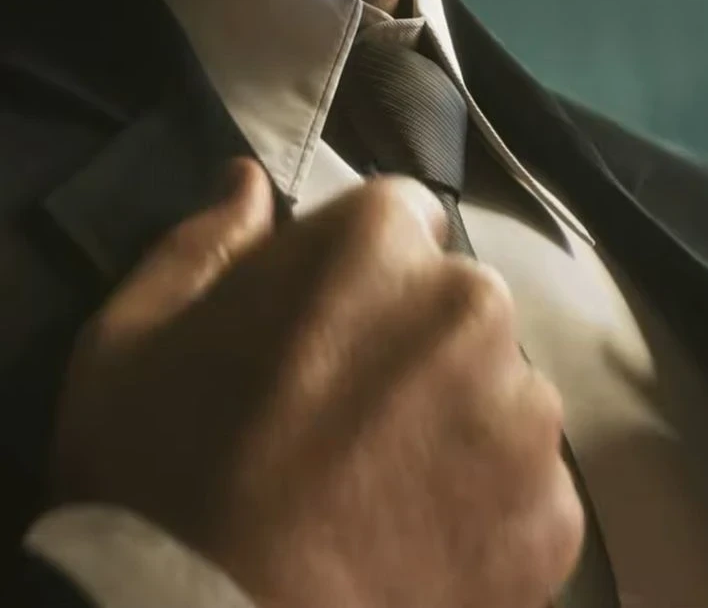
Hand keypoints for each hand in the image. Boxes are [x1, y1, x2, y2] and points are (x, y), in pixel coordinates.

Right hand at [52, 159, 582, 607]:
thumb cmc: (165, 479)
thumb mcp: (134, 342)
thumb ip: (206, 245)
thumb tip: (250, 182)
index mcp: (377, 247)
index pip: (402, 220)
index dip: (364, 273)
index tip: (330, 329)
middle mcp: (473, 310)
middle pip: (459, 309)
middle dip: (417, 346)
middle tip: (352, 424)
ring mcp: (527, 415)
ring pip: (503, 397)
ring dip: (461, 426)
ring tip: (389, 492)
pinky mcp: (555, 511)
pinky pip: (529, 490)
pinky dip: (491, 510)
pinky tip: (425, 542)